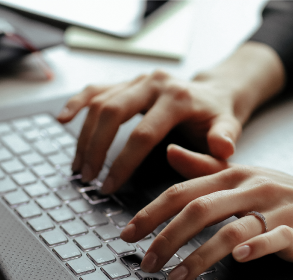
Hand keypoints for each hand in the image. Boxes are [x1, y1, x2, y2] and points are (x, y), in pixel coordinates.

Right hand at [57, 42, 285, 193]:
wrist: (215, 92)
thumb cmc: (218, 117)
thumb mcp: (229, 130)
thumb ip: (221, 143)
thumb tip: (200, 151)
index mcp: (178, 97)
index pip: (142, 134)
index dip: (122, 163)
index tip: (109, 187)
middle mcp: (154, 82)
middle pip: (112, 113)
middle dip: (95, 149)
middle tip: (87, 177)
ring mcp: (138, 80)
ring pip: (100, 103)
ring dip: (84, 136)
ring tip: (79, 166)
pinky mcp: (128, 82)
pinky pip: (96, 89)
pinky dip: (77, 103)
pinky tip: (63, 119)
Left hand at [120, 145, 292, 279]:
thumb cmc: (290, 192)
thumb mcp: (246, 174)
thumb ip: (206, 167)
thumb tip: (169, 153)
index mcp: (233, 174)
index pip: (182, 191)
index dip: (150, 212)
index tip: (127, 234)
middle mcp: (249, 187)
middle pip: (198, 209)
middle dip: (165, 237)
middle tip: (145, 262)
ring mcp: (274, 209)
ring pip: (229, 229)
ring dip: (197, 255)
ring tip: (175, 277)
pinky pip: (273, 239)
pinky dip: (254, 248)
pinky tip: (239, 260)